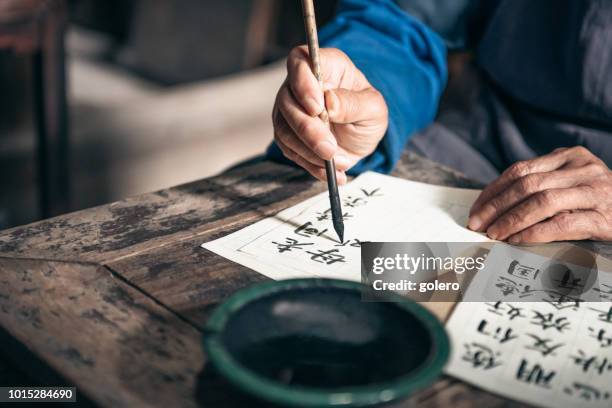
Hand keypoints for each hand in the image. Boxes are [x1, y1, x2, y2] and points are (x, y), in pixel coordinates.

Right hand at [272, 46, 387, 183]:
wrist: (360, 135)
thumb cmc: (367, 112)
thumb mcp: (374, 108)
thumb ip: (354, 104)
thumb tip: (330, 102)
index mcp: (324, 66)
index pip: (300, 62)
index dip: (303, 84)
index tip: (316, 108)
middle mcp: (300, 84)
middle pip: (288, 102)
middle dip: (307, 129)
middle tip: (329, 149)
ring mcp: (290, 110)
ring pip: (284, 129)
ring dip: (309, 151)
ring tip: (337, 162)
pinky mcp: (288, 134)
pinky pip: (290, 150)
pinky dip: (311, 164)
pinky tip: (331, 172)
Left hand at [468, 146, 611, 242]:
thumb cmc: (599, 202)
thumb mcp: (572, 182)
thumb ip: (543, 183)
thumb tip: (494, 202)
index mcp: (570, 157)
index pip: (520, 169)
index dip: (493, 190)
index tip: (476, 208)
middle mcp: (583, 169)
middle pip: (526, 184)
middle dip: (496, 205)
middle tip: (477, 223)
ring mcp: (595, 192)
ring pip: (542, 201)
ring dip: (511, 219)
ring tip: (494, 234)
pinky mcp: (604, 217)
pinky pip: (562, 223)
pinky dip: (535, 232)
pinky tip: (517, 240)